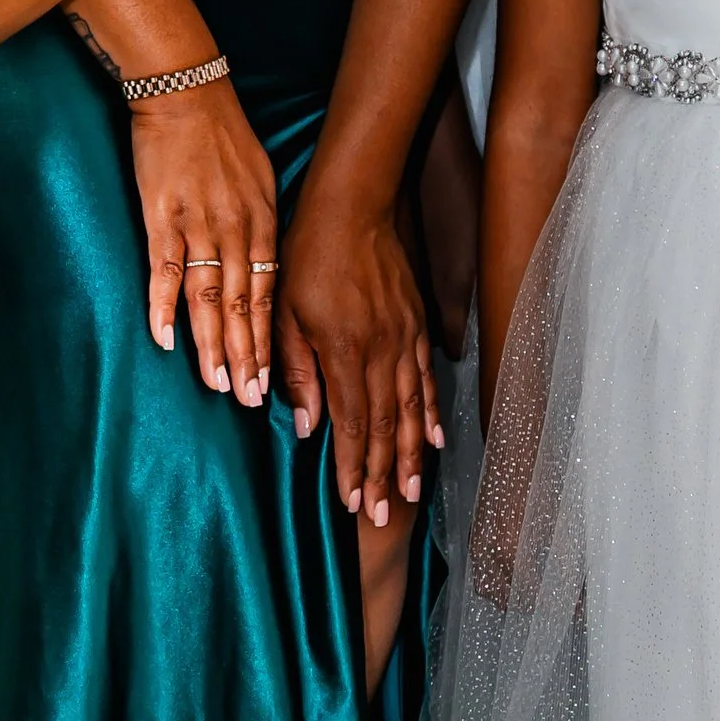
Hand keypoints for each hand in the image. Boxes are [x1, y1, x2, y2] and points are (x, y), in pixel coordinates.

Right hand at [125, 78, 278, 405]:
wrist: (186, 91)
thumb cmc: (224, 134)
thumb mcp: (261, 178)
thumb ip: (262, 225)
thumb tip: (265, 267)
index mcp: (263, 222)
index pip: (269, 296)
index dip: (270, 341)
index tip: (275, 380)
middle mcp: (236, 230)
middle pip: (244, 307)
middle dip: (248, 357)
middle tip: (251, 400)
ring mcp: (198, 226)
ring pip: (209, 299)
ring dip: (212, 345)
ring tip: (217, 384)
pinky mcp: (162, 217)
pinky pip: (165, 271)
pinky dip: (164, 307)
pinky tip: (166, 340)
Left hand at [274, 170, 443, 523]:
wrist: (354, 205)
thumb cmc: (308, 255)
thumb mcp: (286, 312)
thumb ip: (296, 370)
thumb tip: (308, 426)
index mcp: (345, 351)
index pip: (352, 423)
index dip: (353, 468)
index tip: (352, 503)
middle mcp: (382, 350)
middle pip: (385, 425)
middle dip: (383, 474)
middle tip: (381, 515)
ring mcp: (404, 338)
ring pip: (410, 409)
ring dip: (410, 453)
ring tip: (410, 490)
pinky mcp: (416, 324)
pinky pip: (426, 379)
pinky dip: (430, 412)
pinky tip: (434, 438)